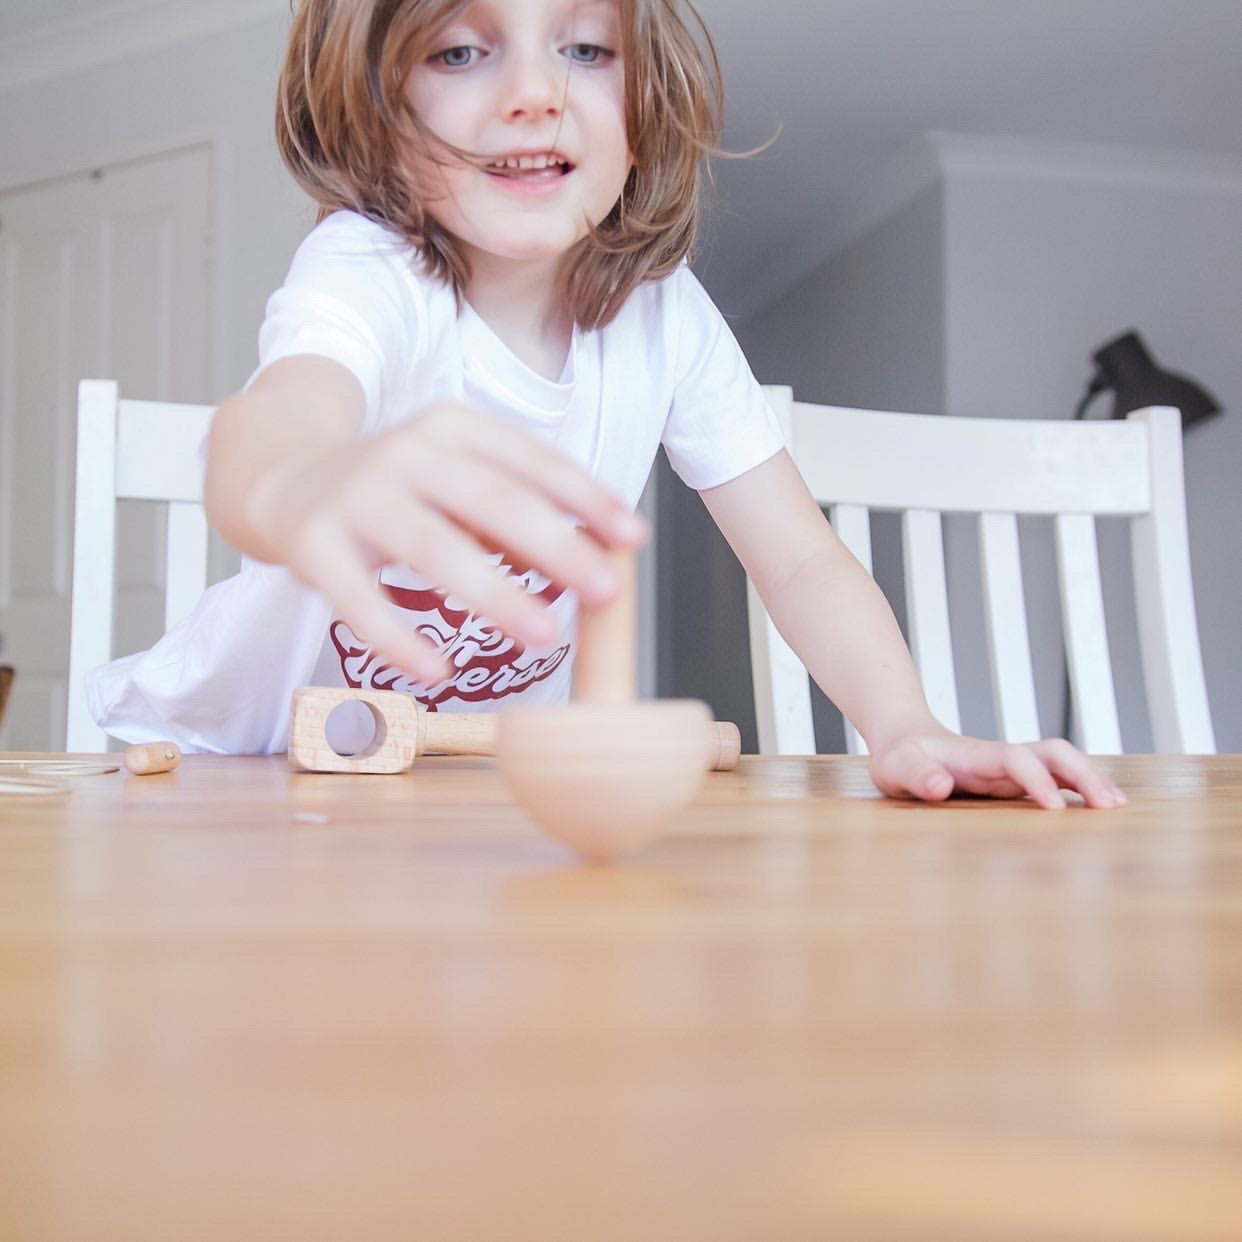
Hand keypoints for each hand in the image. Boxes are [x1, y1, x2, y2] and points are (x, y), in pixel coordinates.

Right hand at [249, 400, 646, 681]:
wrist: (280, 478)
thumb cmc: (394, 486)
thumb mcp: (454, 474)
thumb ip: (516, 505)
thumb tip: (597, 553)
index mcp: (451, 427)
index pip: (530, 459)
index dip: (584, 497)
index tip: (634, 537)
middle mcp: (406, 452)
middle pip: (491, 500)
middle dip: (556, 547)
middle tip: (607, 591)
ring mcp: (357, 496)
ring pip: (433, 547)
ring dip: (494, 593)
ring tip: (544, 635)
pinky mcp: (313, 544)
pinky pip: (359, 598)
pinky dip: (398, 637)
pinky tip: (437, 670)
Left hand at [867, 728, 1126, 808]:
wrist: (907, 740)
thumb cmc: (901, 758)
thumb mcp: (897, 768)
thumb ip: (916, 776)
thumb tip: (940, 787)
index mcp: (975, 756)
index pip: (1015, 759)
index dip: (1036, 779)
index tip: (1055, 807)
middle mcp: (1002, 758)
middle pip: (1053, 753)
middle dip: (1082, 775)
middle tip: (1109, 805)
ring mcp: (1013, 767)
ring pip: (1062, 762)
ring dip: (1091, 779)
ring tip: (1117, 807)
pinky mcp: (1016, 778)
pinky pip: (1058, 776)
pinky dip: (1083, 787)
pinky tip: (1103, 806)